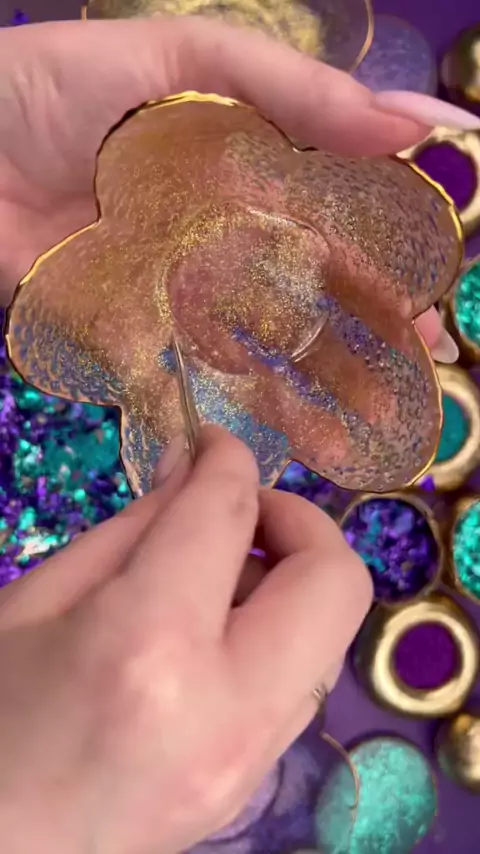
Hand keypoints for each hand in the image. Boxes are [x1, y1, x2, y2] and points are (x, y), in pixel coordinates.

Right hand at [0, 427, 370, 853]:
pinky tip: (215, 634)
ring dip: (291, 580)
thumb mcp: (37, 601)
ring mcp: (252, 760)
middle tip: (238, 515)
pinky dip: (277, 634)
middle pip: (335, 579)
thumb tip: (194, 471)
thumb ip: (133, 528)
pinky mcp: (255, 785)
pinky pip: (300, 682)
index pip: (227, 514)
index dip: (227, 457)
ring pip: (332, 634)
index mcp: (150, 644)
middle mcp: (227, 706)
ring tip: (217, 577)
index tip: (213, 444)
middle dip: (297, 521)